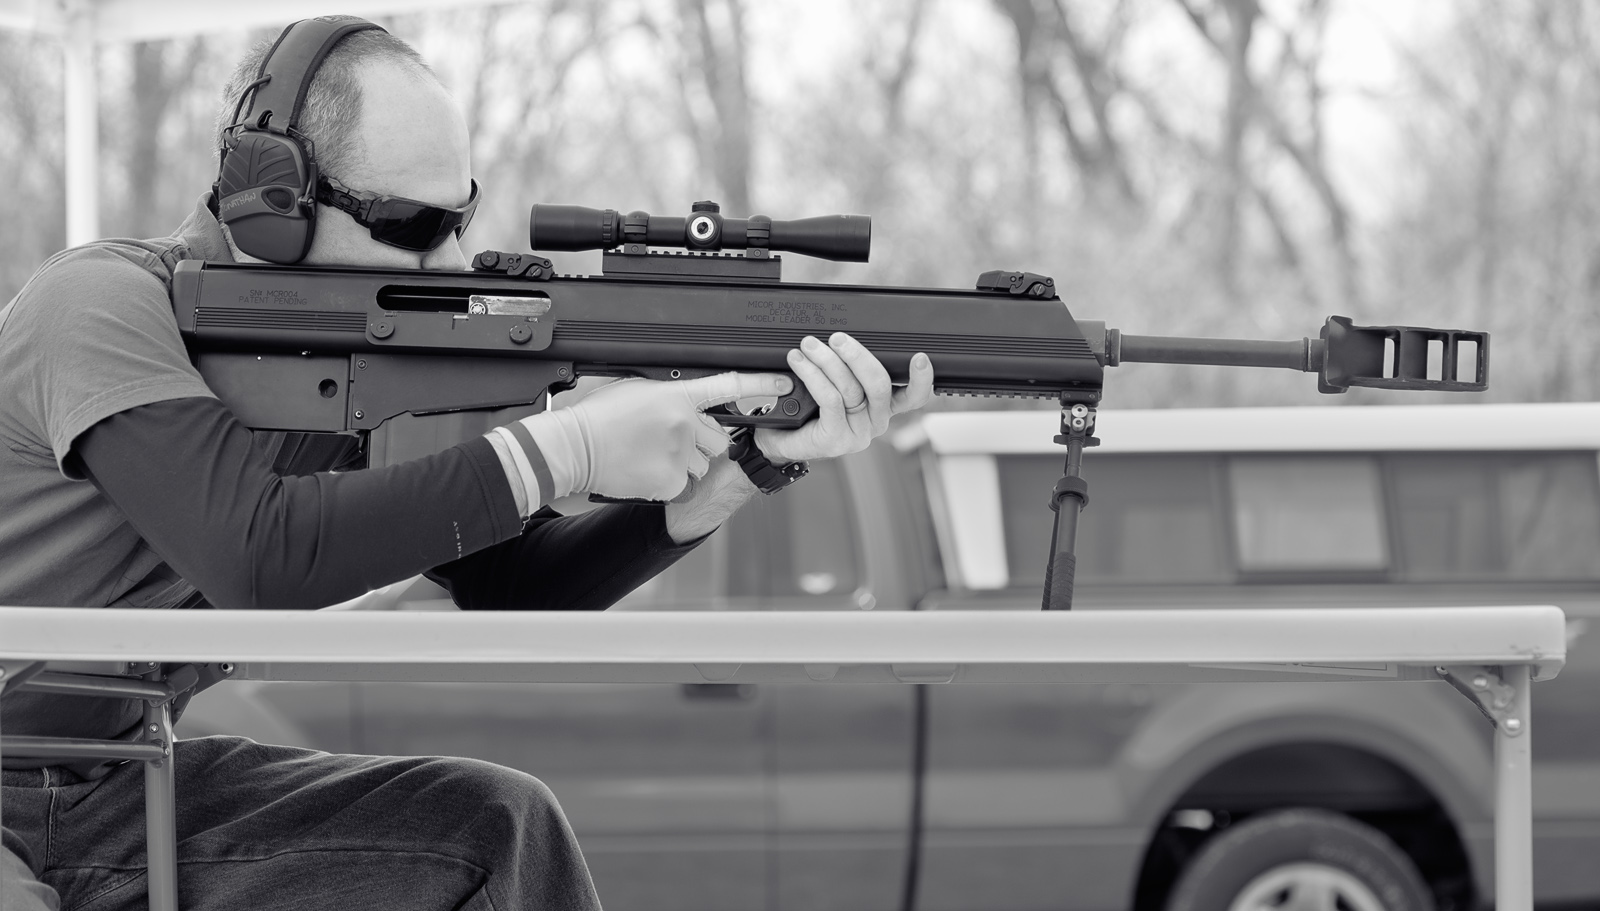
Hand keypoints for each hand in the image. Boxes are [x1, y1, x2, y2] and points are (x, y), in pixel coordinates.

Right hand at [568, 372, 792, 499]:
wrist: (575, 448)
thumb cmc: (598, 418)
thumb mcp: (638, 390)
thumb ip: (670, 396)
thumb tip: (685, 402)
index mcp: (678, 396)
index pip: (729, 386)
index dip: (762, 385)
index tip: (784, 384)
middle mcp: (685, 423)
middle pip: (718, 437)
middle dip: (701, 441)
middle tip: (669, 440)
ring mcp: (681, 454)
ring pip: (702, 463)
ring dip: (685, 462)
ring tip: (651, 455)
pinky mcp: (673, 481)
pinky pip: (684, 484)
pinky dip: (670, 482)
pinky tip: (647, 470)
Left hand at [754, 333, 933, 462]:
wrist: (780, 439)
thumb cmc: (808, 408)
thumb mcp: (835, 383)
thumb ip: (851, 368)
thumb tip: (847, 338)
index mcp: (883, 406)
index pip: (913, 396)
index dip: (921, 379)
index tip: (919, 357)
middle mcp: (876, 421)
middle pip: (879, 383)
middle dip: (857, 355)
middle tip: (836, 339)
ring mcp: (858, 433)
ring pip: (851, 388)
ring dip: (827, 361)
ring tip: (809, 346)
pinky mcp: (837, 439)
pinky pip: (830, 399)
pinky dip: (814, 376)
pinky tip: (800, 363)